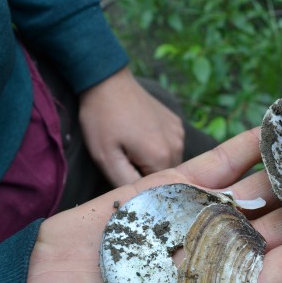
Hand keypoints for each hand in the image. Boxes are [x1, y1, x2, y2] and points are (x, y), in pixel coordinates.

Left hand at [79, 67, 184, 185]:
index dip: (142, 188)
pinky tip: (141, 137)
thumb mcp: (105, 157)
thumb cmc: (102, 119)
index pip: (160, 189)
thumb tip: (140, 200)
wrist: (107, 81)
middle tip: (126, 163)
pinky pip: (171, 146)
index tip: (126, 178)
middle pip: (167, 176)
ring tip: (133, 149)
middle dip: (148, 175)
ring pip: (170, 162)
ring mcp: (179, 133)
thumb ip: (125, 184)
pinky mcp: (177, 123)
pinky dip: (159, 147)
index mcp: (161, 157)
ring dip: (154, 162)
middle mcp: (178, 146)